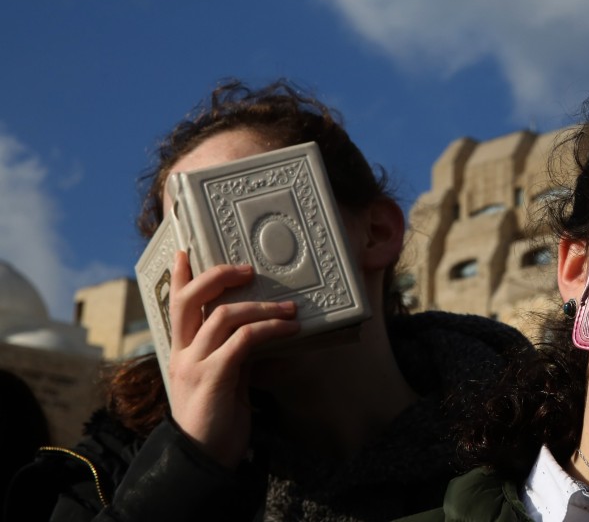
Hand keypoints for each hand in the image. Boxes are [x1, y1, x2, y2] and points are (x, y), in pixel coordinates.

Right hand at [167, 251, 299, 466]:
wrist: (204, 460)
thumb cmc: (218, 420)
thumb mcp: (226, 379)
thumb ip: (234, 353)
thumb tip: (260, 332)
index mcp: (182, 351)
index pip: (176, 304)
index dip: (182, 276)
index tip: (187, 250)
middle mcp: (182, 353)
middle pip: (190, 299)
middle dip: (218, 276)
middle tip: (248, 269)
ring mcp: (193, 364)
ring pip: (223, 316)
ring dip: (263, 307)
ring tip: (290, 309)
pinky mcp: (211, 378)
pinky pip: (243, 341)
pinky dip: (269, 330)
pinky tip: (290, 330)